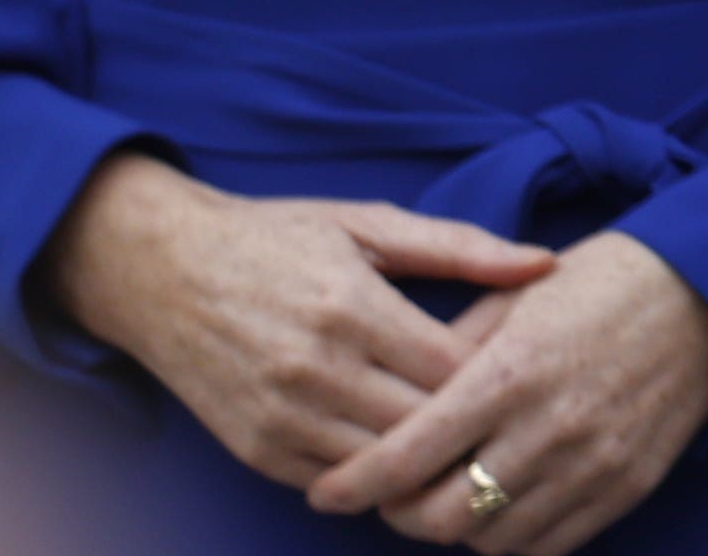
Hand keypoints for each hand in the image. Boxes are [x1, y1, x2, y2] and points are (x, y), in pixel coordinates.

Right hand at [32, 154, 556, 490]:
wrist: (161, 271)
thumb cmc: (278, 237)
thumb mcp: (371, 223)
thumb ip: (462, 246)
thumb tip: (546, 262)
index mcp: (352, 307)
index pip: (453, 370)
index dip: (498, 374)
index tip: (522, 365)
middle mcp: (314, 369)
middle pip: (423, 426)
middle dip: (471, 423)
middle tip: (507, 411)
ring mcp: (279, 417)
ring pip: (381, 467)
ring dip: (425, 458)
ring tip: (464, 437)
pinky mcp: (254, 450)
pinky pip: (334, 484)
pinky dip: (374, 476)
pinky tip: (402, 451)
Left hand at [307, 230, 707, 553]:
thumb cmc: (604, 282)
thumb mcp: (516, 295)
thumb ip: (448, 352)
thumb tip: (391, 403)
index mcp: (510, 371)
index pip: (404, 458)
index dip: (352, 486)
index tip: (328, 493)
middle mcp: (549, 427)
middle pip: (437, 517)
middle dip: (399, 512)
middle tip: (392, 492)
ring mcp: (592, 464)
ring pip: (487, 540)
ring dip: (455, 526)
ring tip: (451, 494)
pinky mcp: (627, 488)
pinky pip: (546, 547)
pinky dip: (510, 537)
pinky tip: (502, 504)